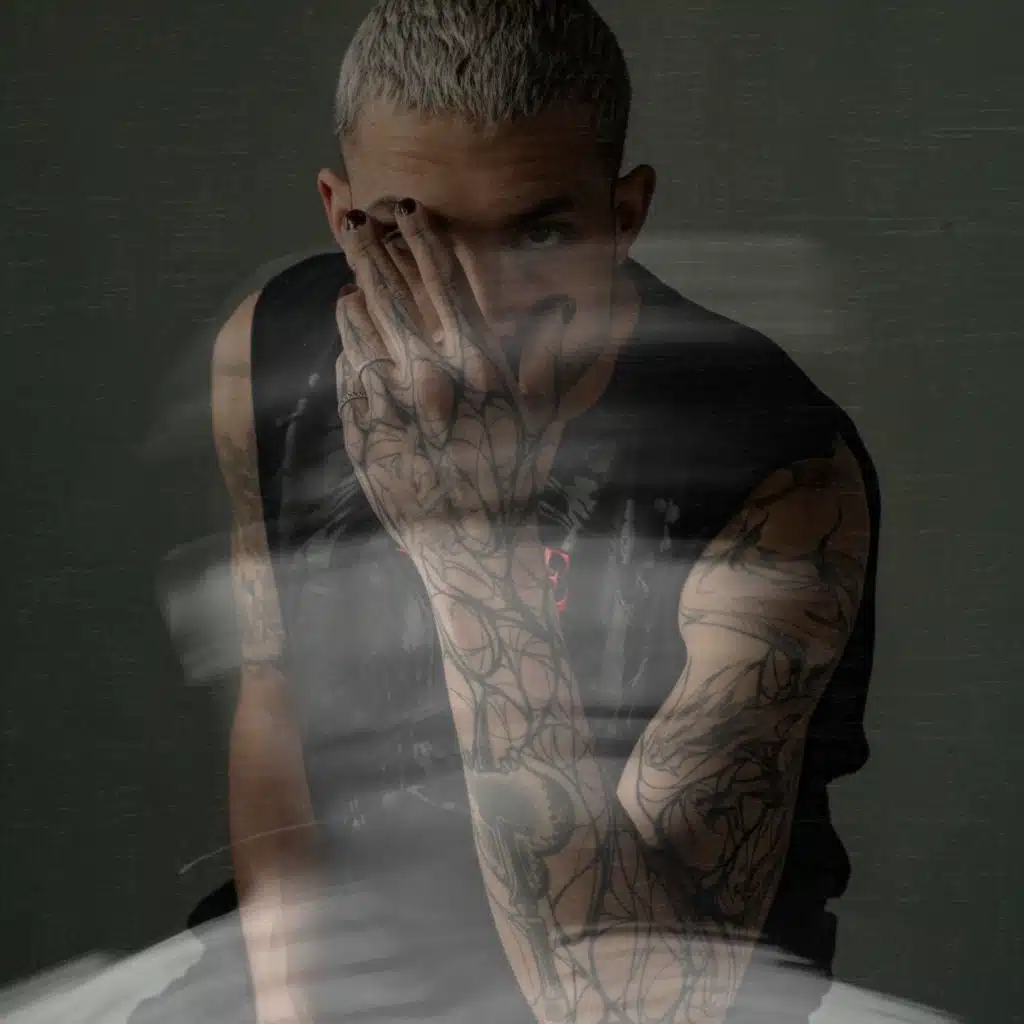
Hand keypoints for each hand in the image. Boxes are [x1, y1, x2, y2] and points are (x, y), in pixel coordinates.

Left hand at [334, 201, 576, 561]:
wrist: (474, 546)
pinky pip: (349, 370)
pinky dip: (346, 340)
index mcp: (478, 364)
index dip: (425, 239)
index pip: (446, 283)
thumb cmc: (516, 478)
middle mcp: (432, 375)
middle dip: (372, 248)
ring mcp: (393, 403)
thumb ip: (548, 354)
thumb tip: (559, 305)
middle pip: (392, 293)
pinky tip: (344, 320)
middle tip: (354, 217)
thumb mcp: (545, 416)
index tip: (409, 207)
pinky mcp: (366, 430)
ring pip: (362, 327)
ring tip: (348, 269)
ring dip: (353, 291)